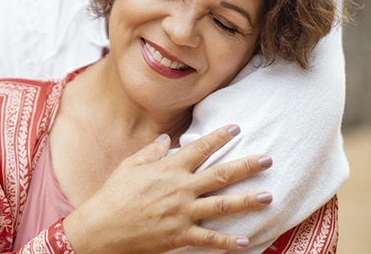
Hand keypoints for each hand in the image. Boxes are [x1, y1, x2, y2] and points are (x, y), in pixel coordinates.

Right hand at [63, 125, 272, 252]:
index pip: (201, 148)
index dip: (220, 136)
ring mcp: (183, 213)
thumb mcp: (131, 164)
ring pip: (222, 205)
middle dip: (247, 165)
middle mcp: (181, 188)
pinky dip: (228, 242)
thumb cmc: (114, 193)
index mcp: (169, 168)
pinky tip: (246, 241)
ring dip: (247, 200)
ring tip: (268, 196)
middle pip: (221, 175)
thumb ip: (152, 151)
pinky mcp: (180, 235)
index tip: (237, 128)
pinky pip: (209, 239)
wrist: (102, 227)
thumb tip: (167, 139)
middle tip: (268, 159)